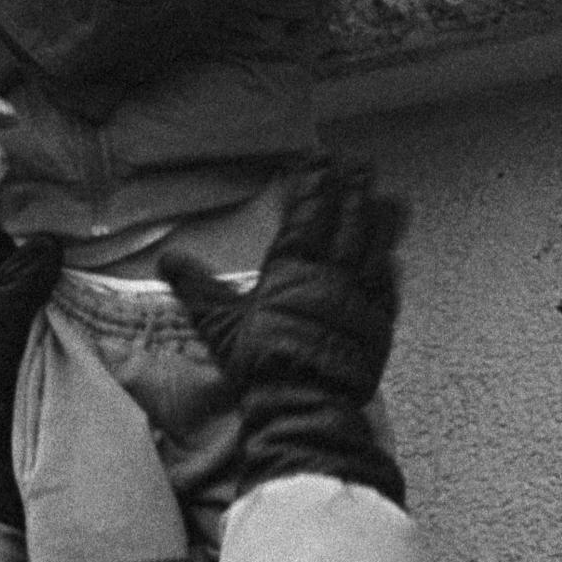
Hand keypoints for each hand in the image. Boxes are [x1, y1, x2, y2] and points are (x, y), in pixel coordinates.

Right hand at [160, 159, 409, 503]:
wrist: (304, 402)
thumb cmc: (260, 363)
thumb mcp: (220, 325)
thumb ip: (198, 289)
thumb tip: (167, 260)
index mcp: (292, 269)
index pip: (307, 214)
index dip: (314, 184)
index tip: (319, 159)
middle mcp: (331, 274)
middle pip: (348, 220)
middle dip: (354, 188)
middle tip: (359, 163)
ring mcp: (360, 296)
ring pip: (376, 245)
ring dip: (381, 217)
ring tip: (387, 195)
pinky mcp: (379, 323)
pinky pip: (390, 284)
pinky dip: (391, 264)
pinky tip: (394, 254)